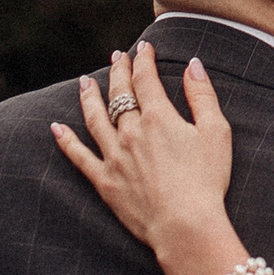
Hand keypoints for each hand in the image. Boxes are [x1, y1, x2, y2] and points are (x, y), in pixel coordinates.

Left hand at [54, 42, 233, 265]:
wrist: (185, 226)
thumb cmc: (207, 181)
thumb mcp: (216, 133)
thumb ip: (202, 96)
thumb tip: (192, 65)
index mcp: (159, 118)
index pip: (146, 79)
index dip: (144, 60)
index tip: (144, 48)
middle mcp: (131, 132)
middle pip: (119, 94)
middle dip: (118, 72)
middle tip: (117, 57)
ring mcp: (114, 156)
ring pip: (94, 118)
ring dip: (89, 97)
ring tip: (84, 82)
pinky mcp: (105, 181)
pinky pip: (79, 157)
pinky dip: (66, 141)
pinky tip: (57, 128)